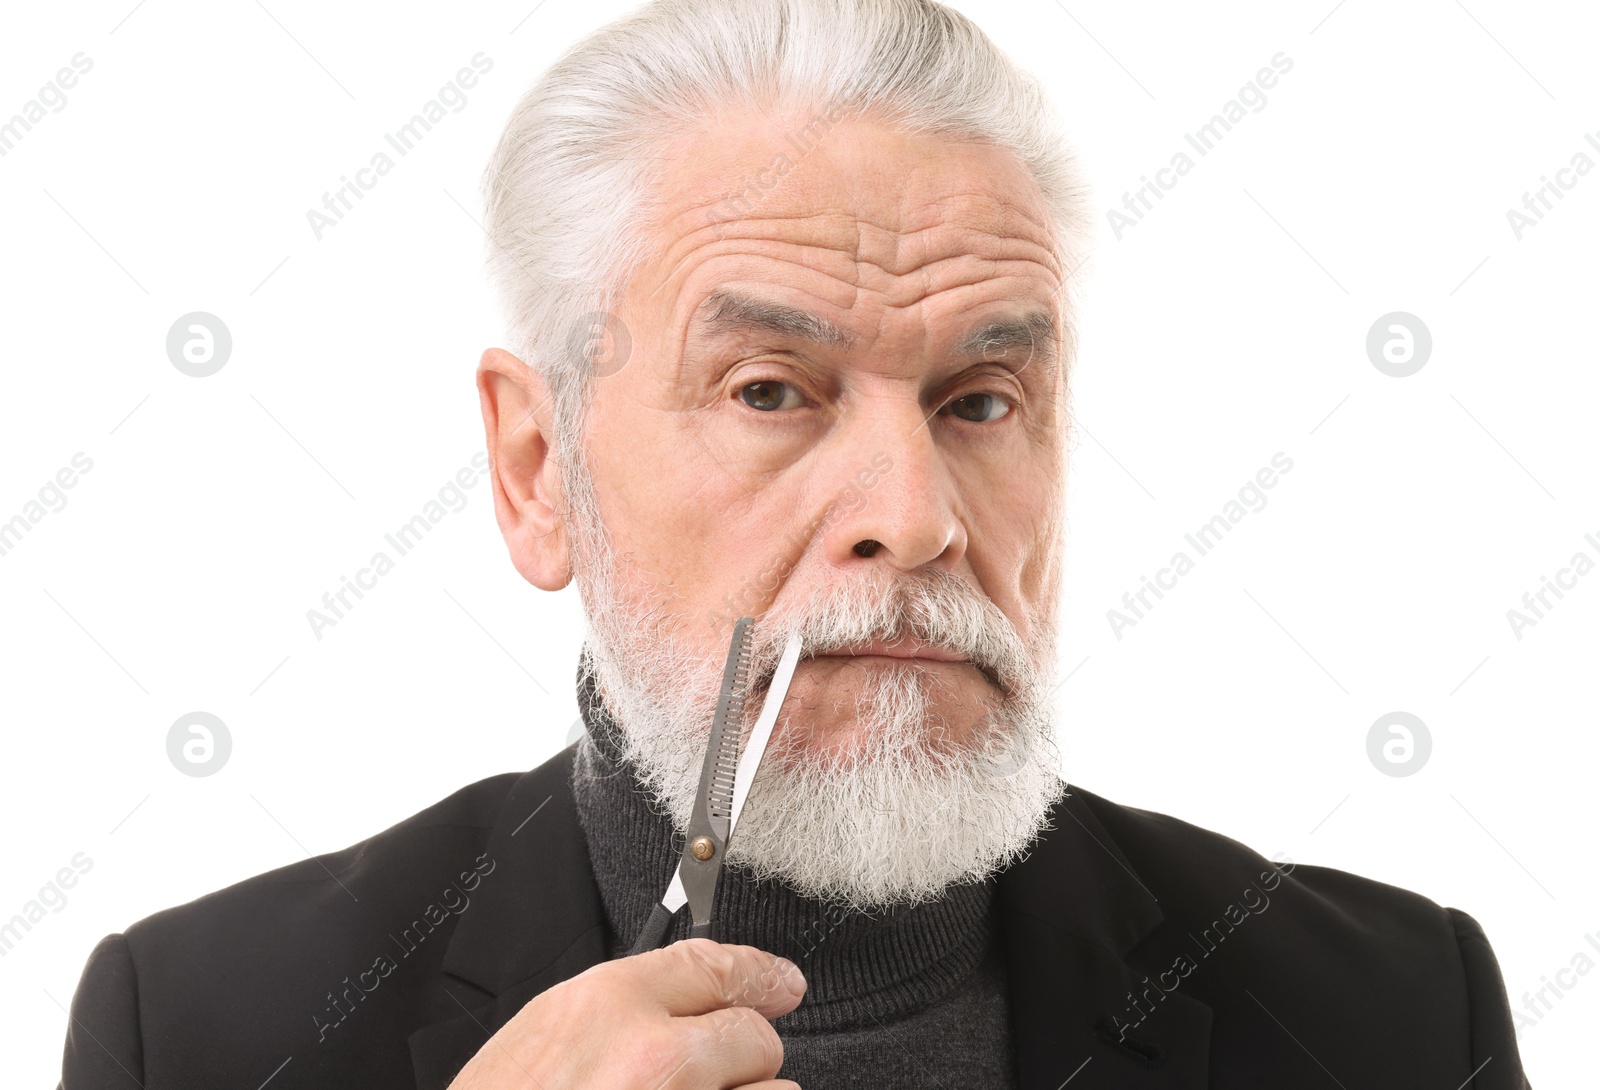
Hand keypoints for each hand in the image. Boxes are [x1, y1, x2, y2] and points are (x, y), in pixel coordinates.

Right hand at [447, 937, 806, 1088]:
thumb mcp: (545, 1033)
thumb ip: (621, 1010)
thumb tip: (693, 1002)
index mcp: (607, 1006)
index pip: (715, 964)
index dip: (759, 972)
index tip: (781, 981)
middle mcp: (653, 1058)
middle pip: (753, 1035)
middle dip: (743, 1052)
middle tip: (712, 1070)